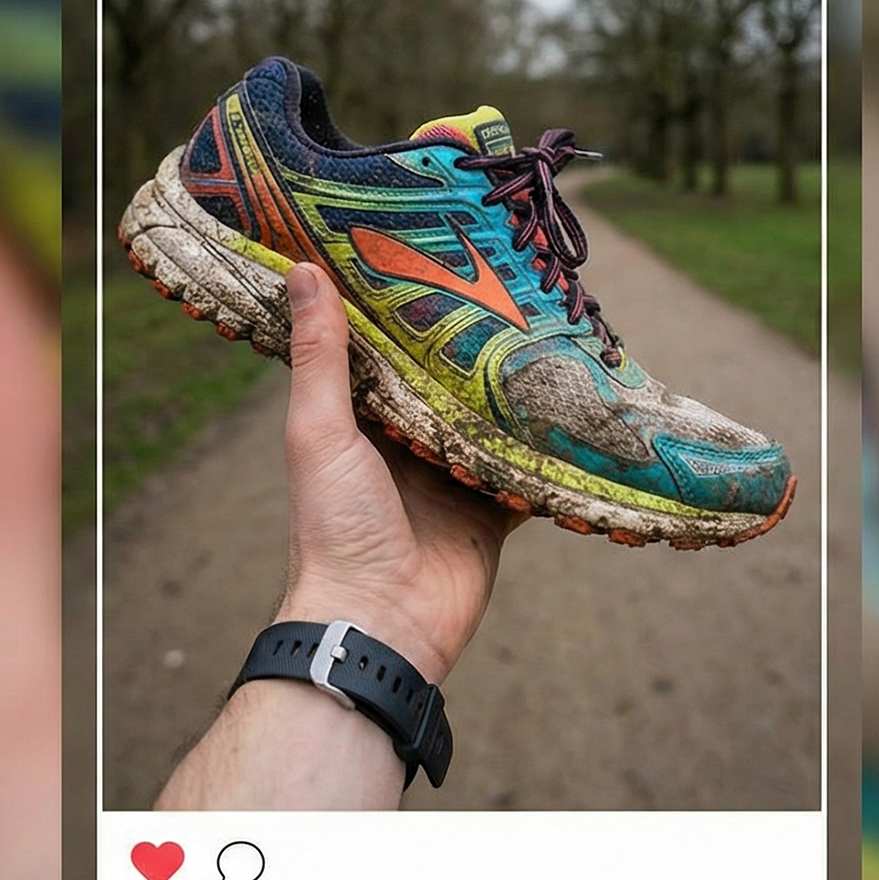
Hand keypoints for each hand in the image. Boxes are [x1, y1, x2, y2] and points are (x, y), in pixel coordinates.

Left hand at [278, 262, 525, 683]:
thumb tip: (304, 270)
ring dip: (515, 389)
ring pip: (491, 419)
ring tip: (551, 330)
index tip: (434, 254)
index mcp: (360, 420)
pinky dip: (546, 446)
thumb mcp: (320, 431)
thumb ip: (321, 357)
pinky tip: (574, 405)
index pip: (386, 351)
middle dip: (474, 343)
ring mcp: (452, 476)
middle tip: (511, 284)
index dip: (407, 308)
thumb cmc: (334, 527)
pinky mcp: (491, 510)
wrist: (380, 625)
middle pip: (446, 382)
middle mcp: (408, 443)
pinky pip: (525, 469)